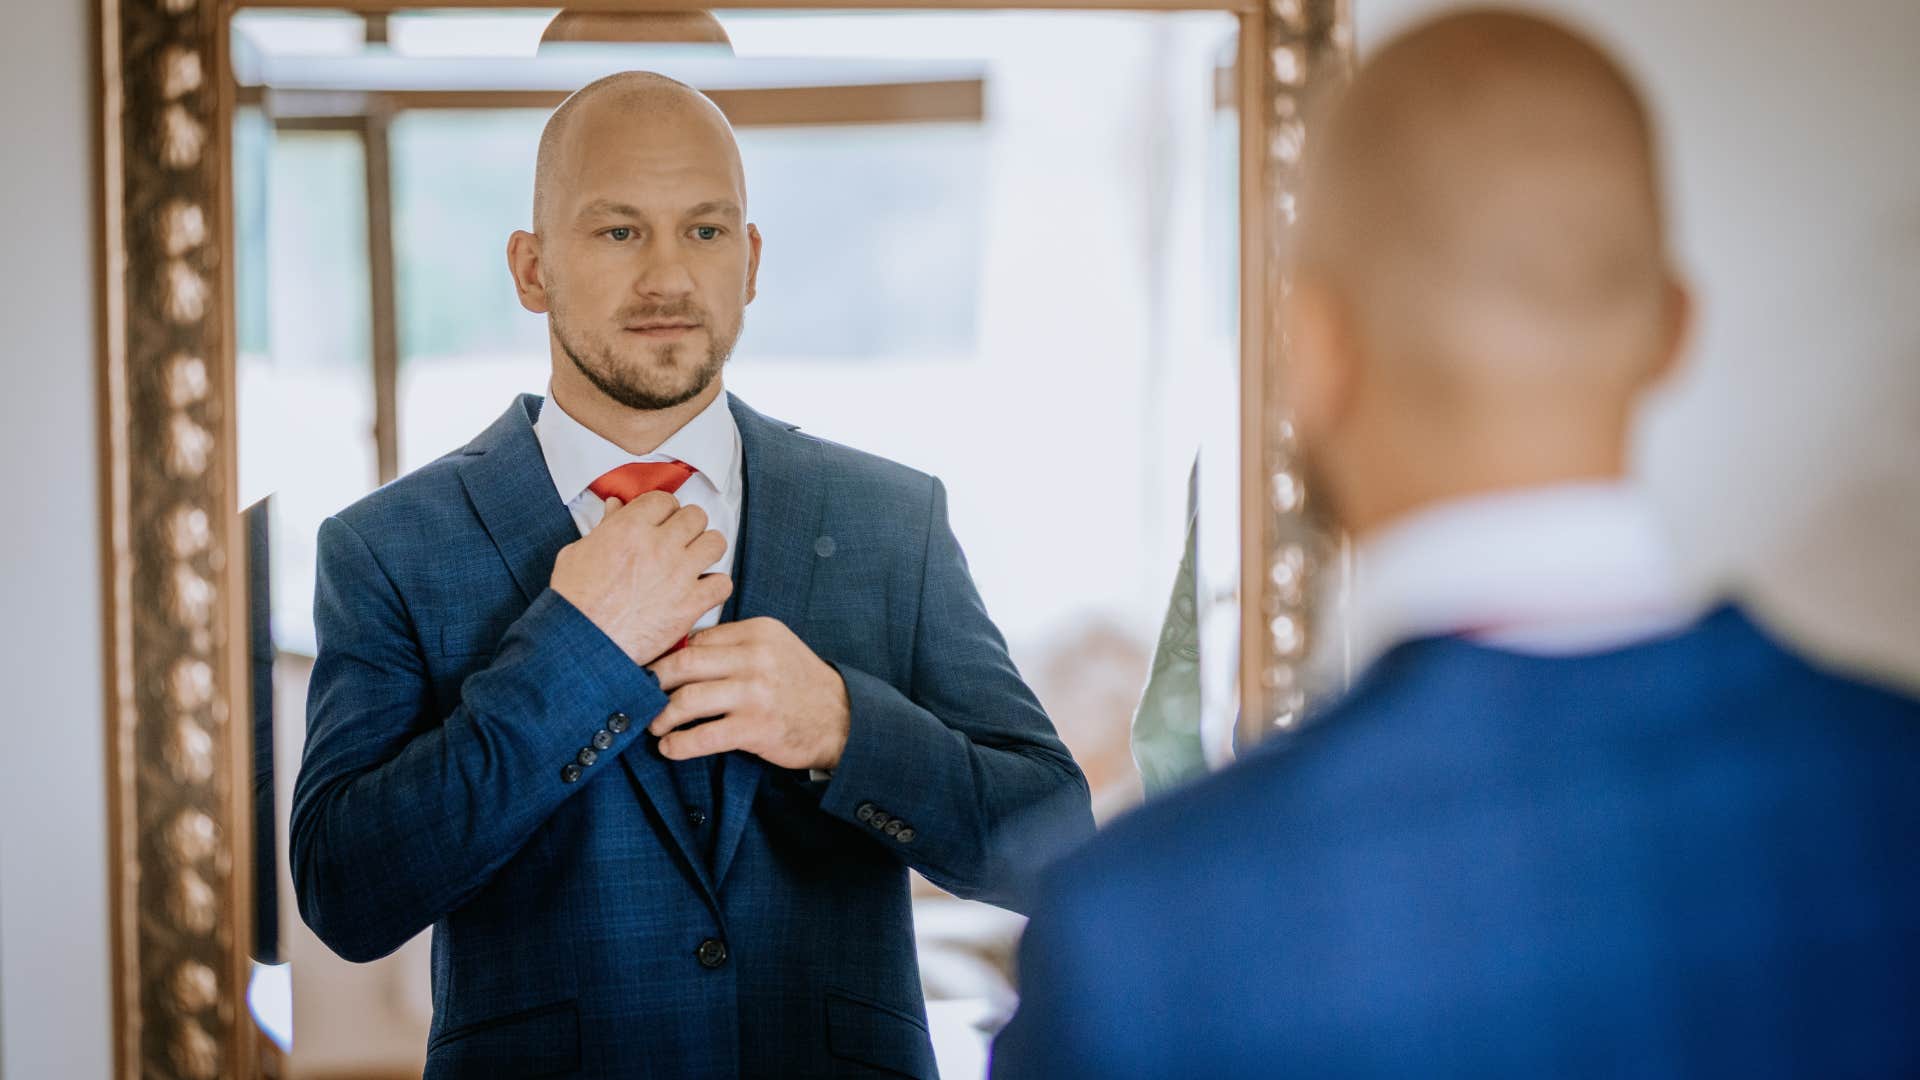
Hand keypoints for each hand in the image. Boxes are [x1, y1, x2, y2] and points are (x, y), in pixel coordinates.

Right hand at [550, 492, 732, 665]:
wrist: (582, 643)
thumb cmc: (573, 600)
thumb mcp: (578, 552)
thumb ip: (604, 526)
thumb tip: (616, 506)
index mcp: (630, 528)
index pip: (665, 499)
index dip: (665, 510)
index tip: (661, 523)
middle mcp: (659, 546)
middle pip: (696, 516)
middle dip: (688, 527)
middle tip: (679, 542)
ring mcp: (678, 574)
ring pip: (716, 543)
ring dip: (707, 550)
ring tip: (695, 563)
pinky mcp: (690, 605)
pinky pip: (723, 584)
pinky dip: (715, 588)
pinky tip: (701, 592)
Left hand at [647, 617, 850, 771]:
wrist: (842, 719)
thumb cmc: (801, 684)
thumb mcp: (774, 649)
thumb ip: (734, 646)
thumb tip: (680, 651)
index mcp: (757, 631)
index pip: (698, 639)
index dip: (667, 655)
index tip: (650, 669)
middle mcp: (755, 657)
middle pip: (684, 663)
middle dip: (654, 681)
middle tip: (639, 693)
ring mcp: (755, 693)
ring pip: (688, 699)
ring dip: (661, 715)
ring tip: (653, 724)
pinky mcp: (756, 727)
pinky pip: (704, 735)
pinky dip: (680, 744)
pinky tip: (670, 748)